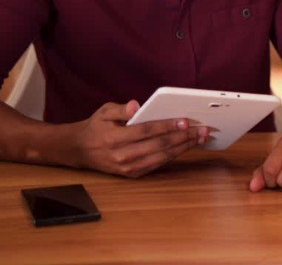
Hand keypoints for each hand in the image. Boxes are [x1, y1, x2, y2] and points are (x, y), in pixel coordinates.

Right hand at [69, 101, 206, 177]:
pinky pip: (157, 164)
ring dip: (183, 147)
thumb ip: (119, 109)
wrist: (79, 151)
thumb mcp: (103, 112)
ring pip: (161, 157)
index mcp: (114, 138)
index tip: (185, 120)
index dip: (167, 126)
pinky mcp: (132, 174)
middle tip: (202, 129)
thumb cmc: (95, 128)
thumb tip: (135, 106)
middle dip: (183, 137)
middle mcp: (122, 155)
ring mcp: (127, 168)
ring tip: (199, 138)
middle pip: (159, 145)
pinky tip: (186, 147)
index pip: (146, 131)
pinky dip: (174, 156)